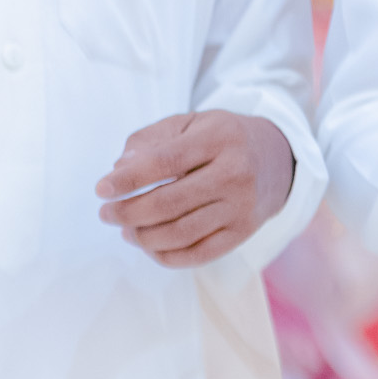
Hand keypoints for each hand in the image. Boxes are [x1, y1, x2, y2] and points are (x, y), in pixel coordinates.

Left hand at [96, 111, 294, 269]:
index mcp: (217, 138)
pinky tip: (149, 245)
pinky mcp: (243, 233)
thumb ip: (150, 140)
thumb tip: (120, 170)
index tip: (101, 189)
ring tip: (125, 230)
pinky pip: (198, 254)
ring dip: (143, 237)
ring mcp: (241, 207)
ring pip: (181, 233)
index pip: (165, 161)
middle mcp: (234, 173)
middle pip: (169, 202)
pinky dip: (166, 256)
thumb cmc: (219, 139)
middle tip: (106, 214)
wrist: (276, 159)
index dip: (129, 179)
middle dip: (128, 212)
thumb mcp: (188, 123)